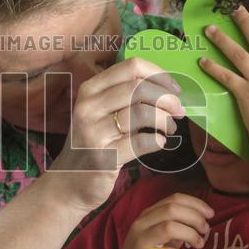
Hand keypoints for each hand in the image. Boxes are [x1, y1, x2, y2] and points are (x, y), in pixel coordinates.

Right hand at [47, 57, 184, 211]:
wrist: (69, 182)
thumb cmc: (93, 144)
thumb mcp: (100, 113)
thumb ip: (126, 97)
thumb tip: (168, 90)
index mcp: (90, 89)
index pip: (131, 67)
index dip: (159, 75)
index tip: (174, 89)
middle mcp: (88, 106)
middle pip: (138, 88)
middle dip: (166, 98)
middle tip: (178, 111)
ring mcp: (94, 132)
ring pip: (141, 113)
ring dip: (165, 120)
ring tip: (170, 128)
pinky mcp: (104, 157)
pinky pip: (141, 142)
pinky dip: (157, 140)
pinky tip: (159, 142)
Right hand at [116, 193, 213, 248]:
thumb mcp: (158, 234)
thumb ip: (175, 223)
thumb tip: (202, 216)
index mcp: (147, 215)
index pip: (173, 199)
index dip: (195, 203)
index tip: (210, 213)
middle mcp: (141, 224)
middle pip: (172, 209)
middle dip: (195, 217)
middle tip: (206, 230)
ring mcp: (140, 241)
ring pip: (169, 227)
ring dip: (191, 234)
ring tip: (199, 244)